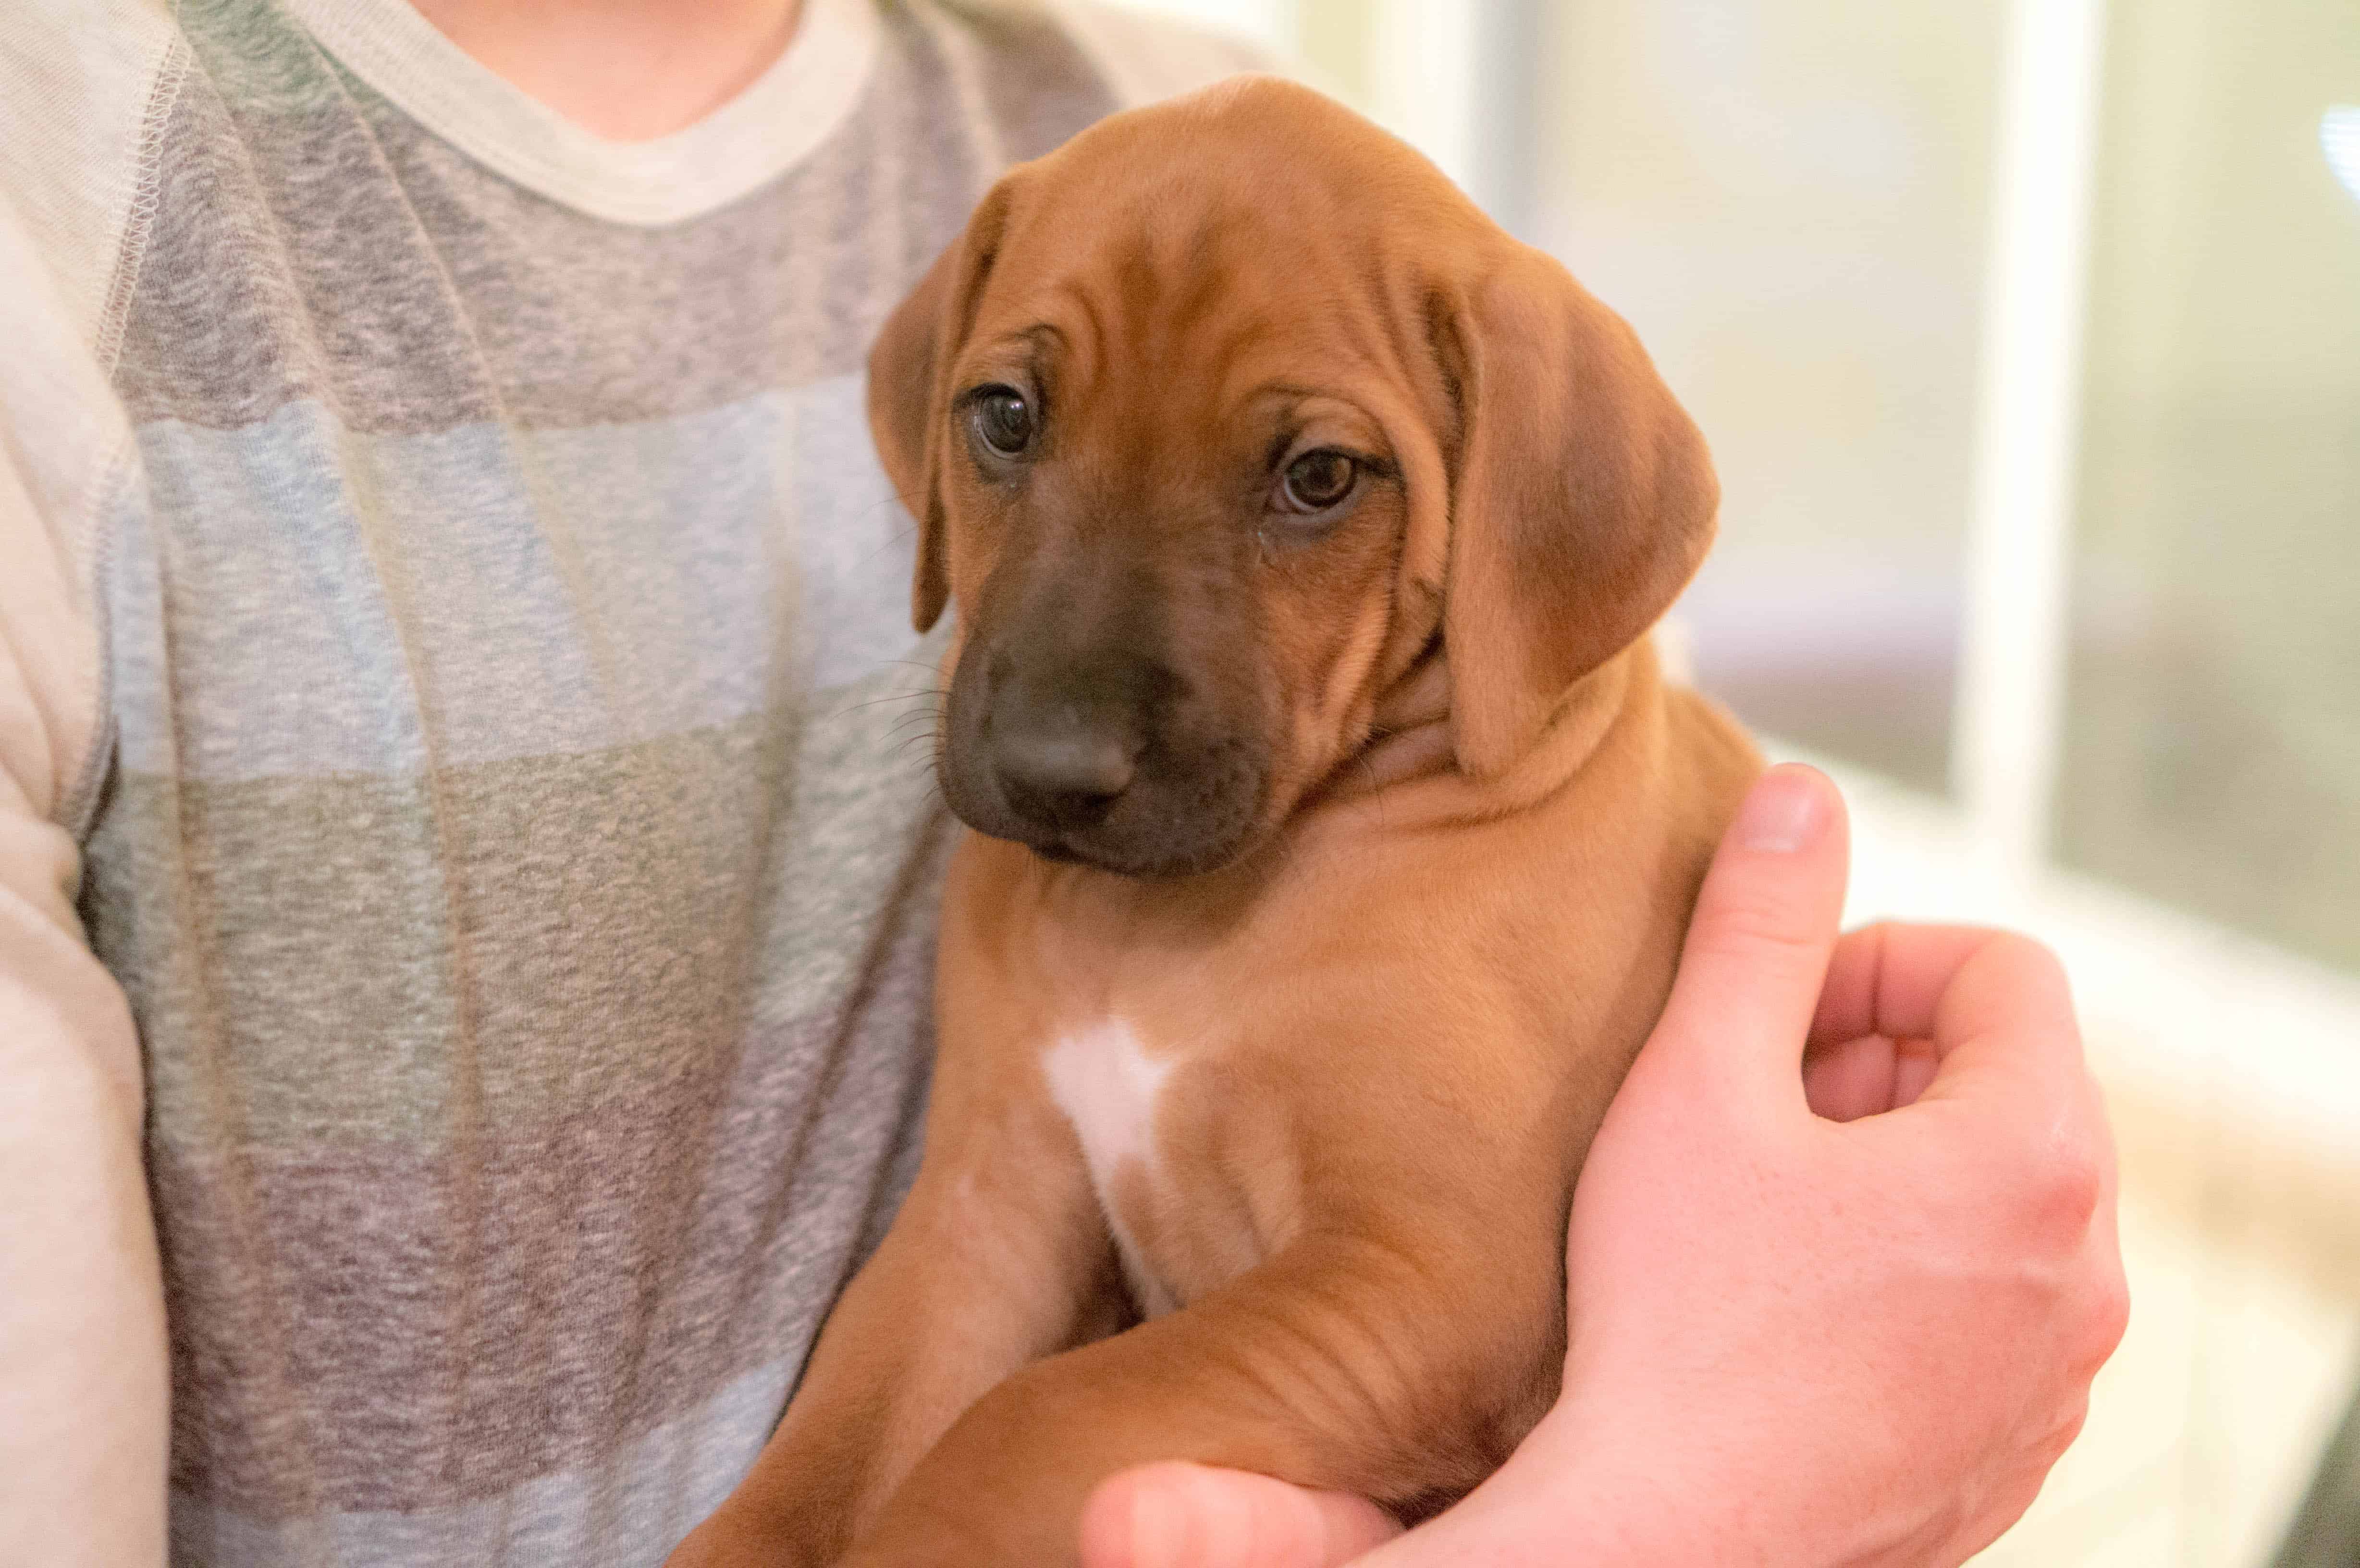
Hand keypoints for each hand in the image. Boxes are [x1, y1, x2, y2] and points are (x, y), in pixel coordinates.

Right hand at [1078, 764, 2129, 1567]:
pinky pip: (1984, 1303)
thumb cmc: (1678, 1315)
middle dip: (1873, 1067)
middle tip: (1747, 1110)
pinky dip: (1902, 1271)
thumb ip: (1759, 923)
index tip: (1772, 1018)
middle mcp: (2086, 1266)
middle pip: (2000, 1082)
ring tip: (1757, 1207)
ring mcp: (2058, 1371)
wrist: (1672, 1541)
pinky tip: (1785, 1304)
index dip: (1875, 961)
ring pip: (1991, 1196)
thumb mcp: (1701, 1084)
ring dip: (1884, 1168)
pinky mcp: (2014, 1442)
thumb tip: (1803, 795)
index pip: (2001, 970)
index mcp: (2033, 1154)